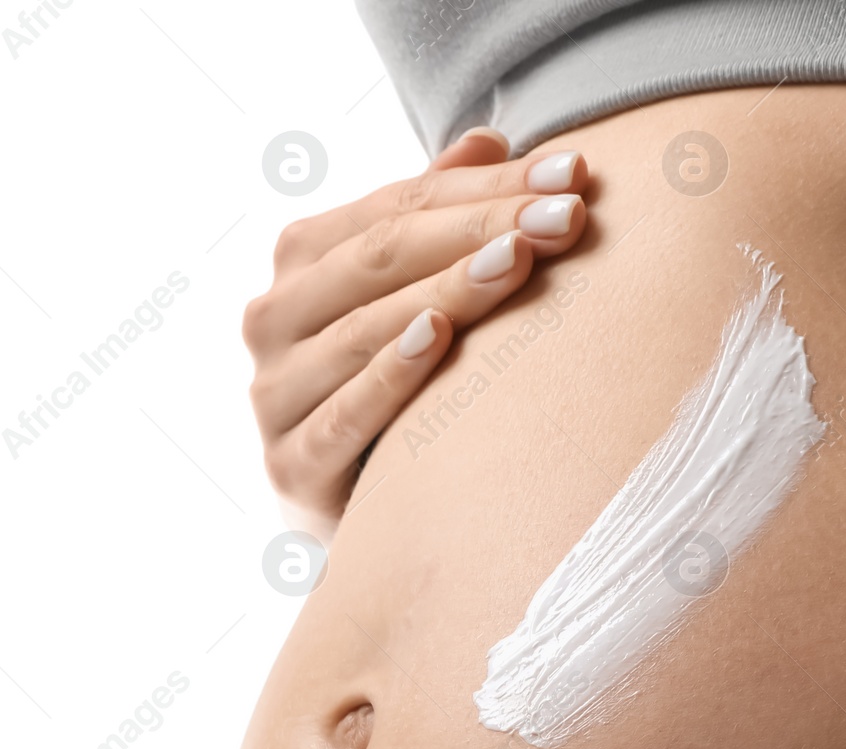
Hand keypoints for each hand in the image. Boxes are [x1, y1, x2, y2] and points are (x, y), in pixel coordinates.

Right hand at [243, 128, 589, 532]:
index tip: (572, 176)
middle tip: (562, 217)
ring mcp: (274, 393)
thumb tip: (488, 139)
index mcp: (301, 261)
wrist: (342, 511)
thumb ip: (434, 220)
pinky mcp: (289, 467)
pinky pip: (343, 414)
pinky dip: (389, 375)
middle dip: (478, 231)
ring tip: (517, 261)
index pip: (399, 206)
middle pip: (381, 258)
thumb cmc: (388, 390)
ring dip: (446, 292)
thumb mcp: (408, 297)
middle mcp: (273, 318)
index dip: (487, 187)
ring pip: (363, 330)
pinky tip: (438, 339)